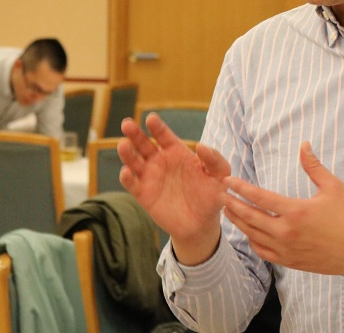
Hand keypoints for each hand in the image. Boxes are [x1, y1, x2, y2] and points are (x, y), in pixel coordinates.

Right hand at [118, 113, 230, 263]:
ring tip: (123, 145)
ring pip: (134, 161)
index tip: (151, 118)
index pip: (164, 135)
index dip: (157, 127)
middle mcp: (160, 161)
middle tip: (127, 124)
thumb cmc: (211, 194)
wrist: (202, 224)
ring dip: (127, 153)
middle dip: (134, 133)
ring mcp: (150, 177)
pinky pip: (132, 184)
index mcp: (176, 151)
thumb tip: (201, 146)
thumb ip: (214, 159)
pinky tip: (126, 172)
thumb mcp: (219, 175)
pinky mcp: (144, 195)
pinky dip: (127, 178)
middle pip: (143, 144)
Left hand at [222, 141, 343, 291]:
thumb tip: (304, 144)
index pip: (259, 197)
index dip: (240, 188)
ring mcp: (287, 249)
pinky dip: (252, 240)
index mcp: (296, 211)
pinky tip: (248, 231)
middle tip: (220, 194)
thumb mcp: (333, 187)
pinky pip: (262, 251)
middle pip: (249, 217)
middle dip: (231, 204)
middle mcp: (287, 232)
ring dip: (238, 222)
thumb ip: (314, 166)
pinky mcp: (290, 262)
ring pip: (252, 235)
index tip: (228, 180)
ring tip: (228, 210)